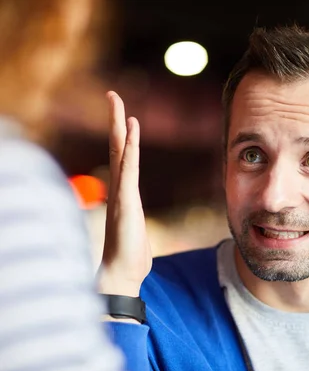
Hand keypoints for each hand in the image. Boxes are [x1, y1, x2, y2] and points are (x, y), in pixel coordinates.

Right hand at [98, 91, 151, 296]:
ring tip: (117, 101)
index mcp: (124, 192)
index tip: (125, 115)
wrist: (121, 275)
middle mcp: (119, 188)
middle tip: (112, 95)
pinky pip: (129, 168)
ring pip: (120, 152)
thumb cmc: (130, 256)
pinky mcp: (126, 200)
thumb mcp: (135, 231)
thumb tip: (132, 222)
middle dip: (116, 120)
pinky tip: (132, 128)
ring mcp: (121, 193)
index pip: (122, 157)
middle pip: (117, 147)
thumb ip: (133, 220)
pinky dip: (130, 146)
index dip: (123, 135)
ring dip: (120, 125)